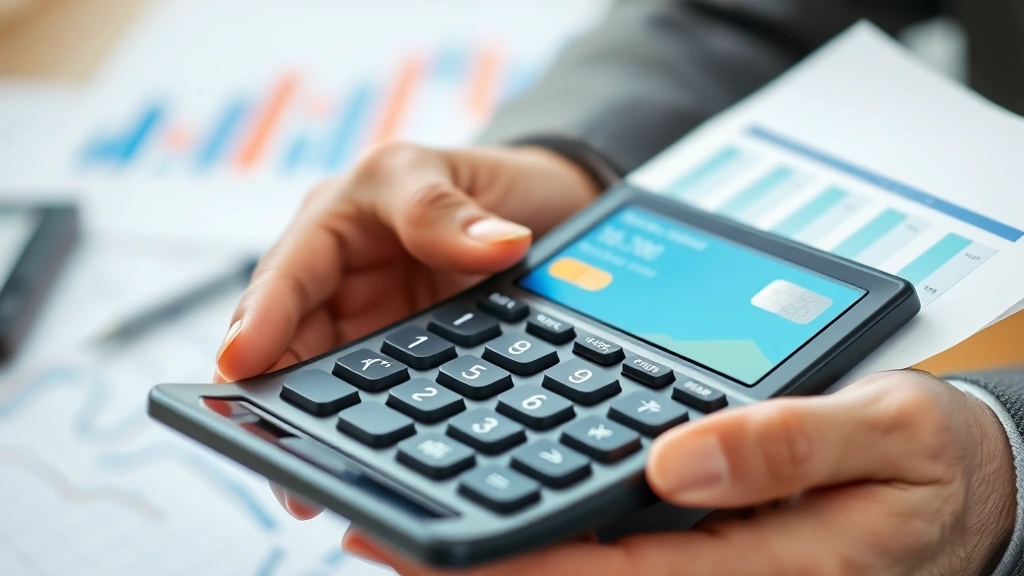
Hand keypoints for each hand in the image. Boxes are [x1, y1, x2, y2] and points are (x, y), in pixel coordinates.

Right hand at [213, 143, 599, 516]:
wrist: (552, 212)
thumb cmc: (484, 182)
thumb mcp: (454, 172)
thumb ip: (448, 210)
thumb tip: (497, 245)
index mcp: (333, 226)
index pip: (287, 276)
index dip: (259, 321)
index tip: (240, 364)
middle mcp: (343, 287)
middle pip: (295, 348)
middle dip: (277, 401)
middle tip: (272, 450)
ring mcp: (377, 335)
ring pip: (336, 390)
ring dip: (322, 434)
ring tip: (313, 488)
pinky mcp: (415, 373)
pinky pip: (391, 408)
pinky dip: (378, 440)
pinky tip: (380, 473)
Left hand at [342, 371, 1016, 575]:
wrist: (963, 478)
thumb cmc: (932, 463)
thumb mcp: (888, 437)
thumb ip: (790, 444)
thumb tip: (676, 462)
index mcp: (763, 568)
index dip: (522, 569)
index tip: (436, 553)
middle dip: (480, 567)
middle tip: (381, 533)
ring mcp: (706, 565)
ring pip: (586, 566)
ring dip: (499, 548)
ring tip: (407, 520)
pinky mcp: (700, 546)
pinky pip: (612, 543)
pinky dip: (547, 524)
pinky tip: (499, 495)